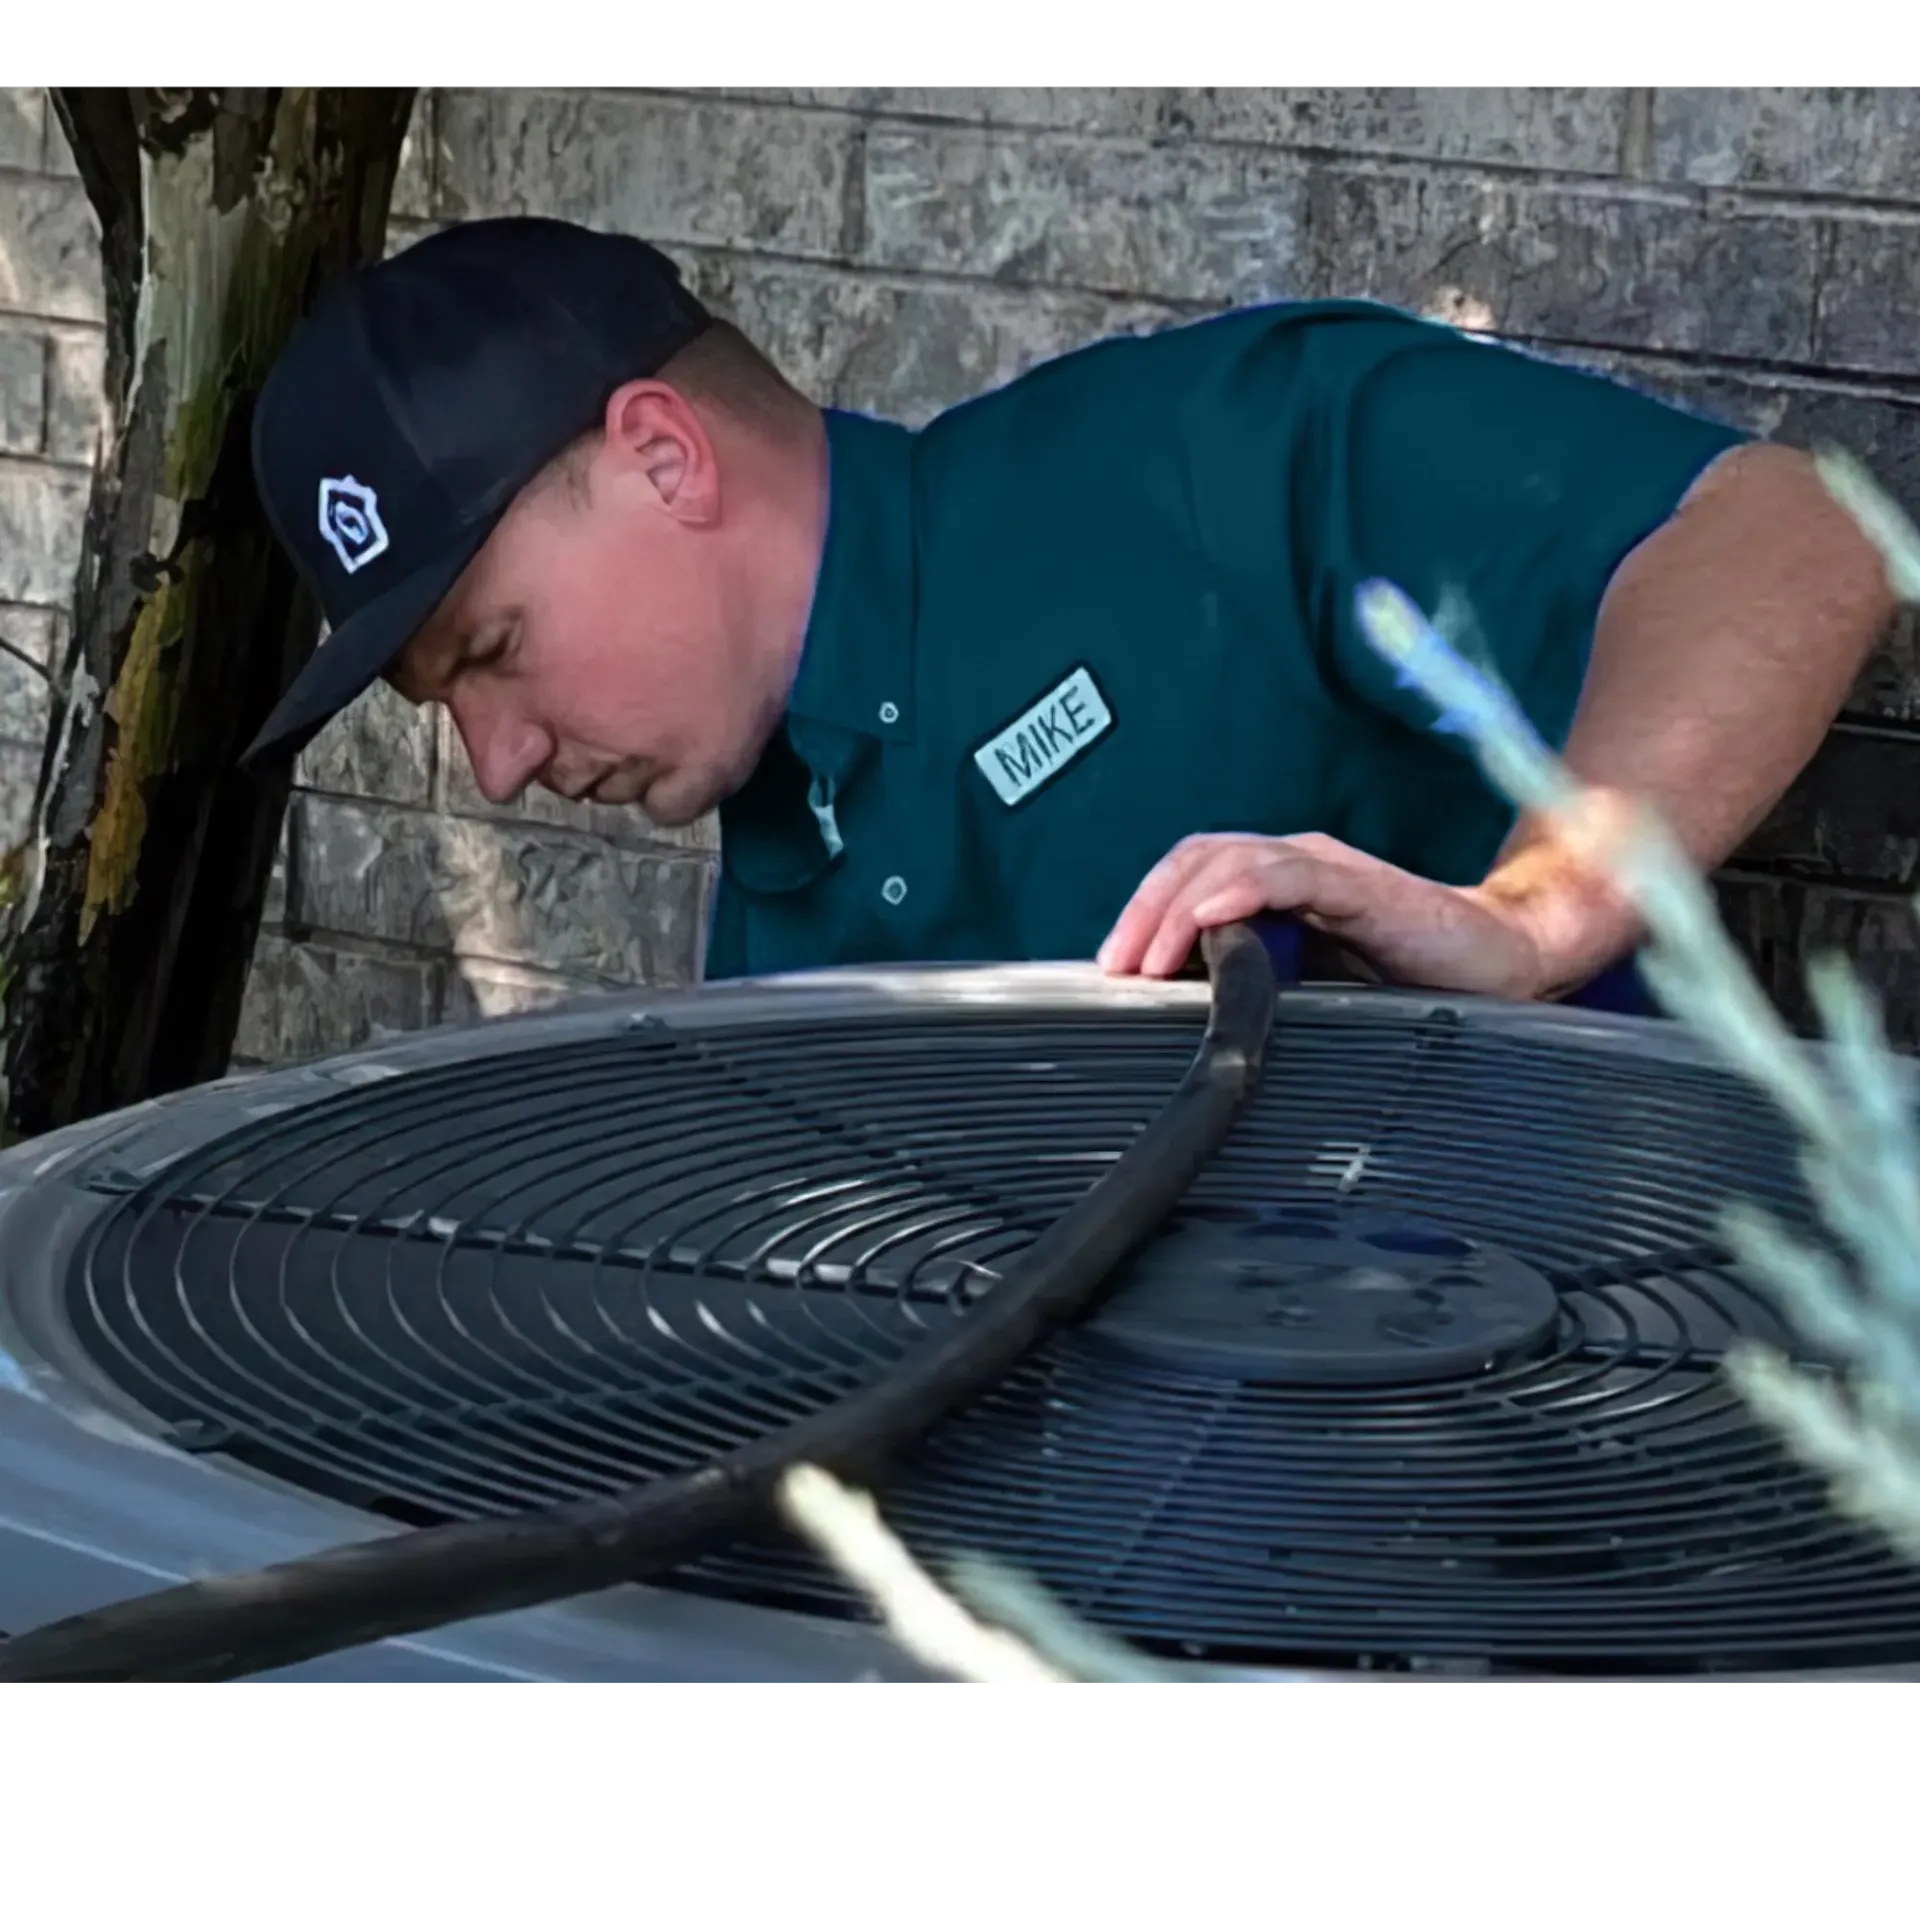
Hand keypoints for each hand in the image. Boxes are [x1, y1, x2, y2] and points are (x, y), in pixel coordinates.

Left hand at [1096, 831, 1552, 997]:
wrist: (1502, 962)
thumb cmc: (1410, 977)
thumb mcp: (1313, 987)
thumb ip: (1256, 984)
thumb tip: (1185, 1018)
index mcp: (1278, 882)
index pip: (1189, 874)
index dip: (1144, 910)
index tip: (1113, 968)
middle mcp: (1296, 863)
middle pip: (1196, 859)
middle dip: (1145, 909)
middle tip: (1115, 967)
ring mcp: (1327, 869)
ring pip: (1230, 860)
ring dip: (1178, 906)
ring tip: (1149, 955)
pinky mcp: (1362, 887)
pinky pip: (1290, 875)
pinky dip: (1241, 890)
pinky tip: (1211, 917)